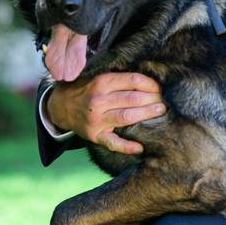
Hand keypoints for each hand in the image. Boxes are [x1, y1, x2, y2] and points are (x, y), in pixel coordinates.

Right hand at [47, 72, 164, 154]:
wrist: (60, 106)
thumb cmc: (85, 89)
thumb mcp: (96, 76)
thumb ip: (117, 76)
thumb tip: (146, 77)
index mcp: (101, 82)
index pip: (132, 81)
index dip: (150, 84)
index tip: (160, 88)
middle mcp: (99, 100)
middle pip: (133, 99)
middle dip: (153, 99)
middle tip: (165, 101)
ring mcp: (97, 120)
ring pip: (127, 117)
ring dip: (147, 114)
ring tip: (161, 112)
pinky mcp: (95, 135)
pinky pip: (113, 143)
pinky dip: (127, 147)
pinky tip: (140, 148)